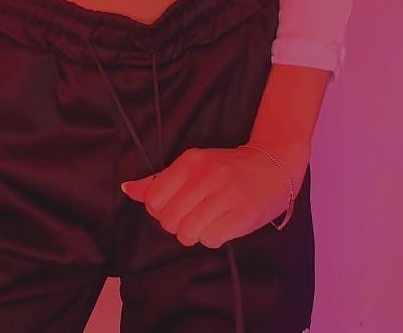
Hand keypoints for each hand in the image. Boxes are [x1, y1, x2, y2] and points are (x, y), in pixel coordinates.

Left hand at [119, 145, 294, 248]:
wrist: (274, 165)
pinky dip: (215, 238)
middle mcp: (207, 175)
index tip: (178, 207)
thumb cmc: (228, 169)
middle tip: (196, 216)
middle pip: (168, 221)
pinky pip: (211, 240)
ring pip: (188, 233)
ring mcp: (227, 194)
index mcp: (191, 161)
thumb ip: (159, 181)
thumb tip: (128, 189)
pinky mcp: (244, 214)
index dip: (162, 211)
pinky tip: (224, 224)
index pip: (153, 200)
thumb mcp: (193, 166)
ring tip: (210, 221)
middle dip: (179, 225)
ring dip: (196, 234)